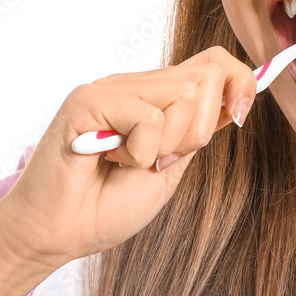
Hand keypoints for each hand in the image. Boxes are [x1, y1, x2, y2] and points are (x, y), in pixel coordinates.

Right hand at [0, 46, 256, 266]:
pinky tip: (108, 160)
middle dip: (197, 131)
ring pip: (184, 94)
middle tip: (158, 160)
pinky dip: (140, 153)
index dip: (239, 82)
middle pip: (207, 76)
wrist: (56, 235)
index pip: (212, 61)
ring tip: (130, 162)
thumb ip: (197, 130)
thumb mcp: (171, 167)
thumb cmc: (106, 207)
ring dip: (167, 145)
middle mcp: (135, 84)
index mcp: (156, 96)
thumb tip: (237, 98)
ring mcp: (111, 87)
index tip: (239, 117)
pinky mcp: (88, 99)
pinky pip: (149, 118)